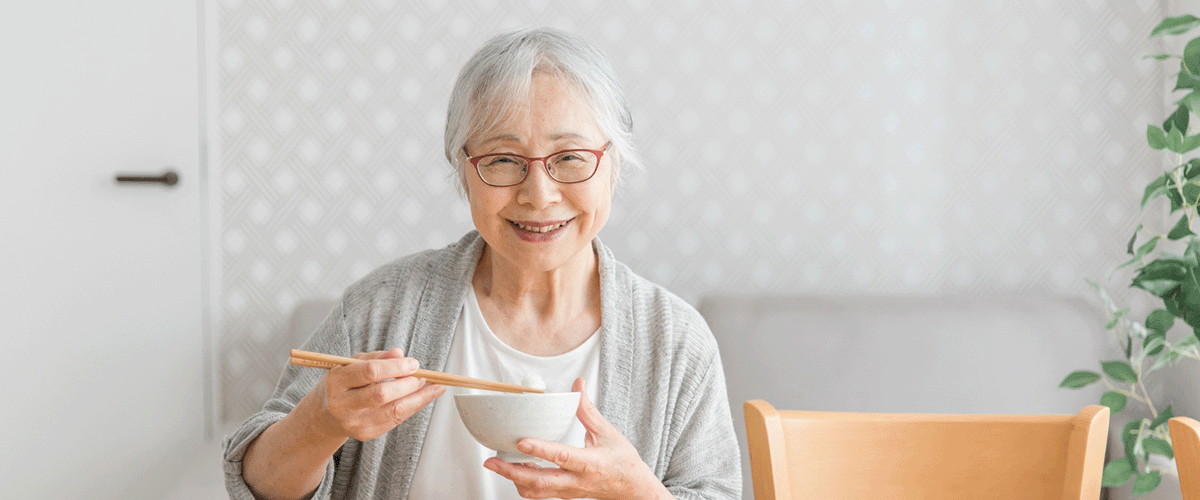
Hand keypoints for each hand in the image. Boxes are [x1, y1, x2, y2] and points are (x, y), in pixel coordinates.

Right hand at [305, 348, 445, 441]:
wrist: (325, 414)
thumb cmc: (343, 383)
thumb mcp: (352, 364)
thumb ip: (376, 357)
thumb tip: (399, 353)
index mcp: (337, 381)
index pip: (370, 372)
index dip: (396, 367)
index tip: (413, 363)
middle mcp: (342, 404)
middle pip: (382, 394)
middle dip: (408, 384)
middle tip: (423, 375)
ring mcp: (354, 422)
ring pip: (393, 411)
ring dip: (418, 398)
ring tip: (433, 388)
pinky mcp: (366, 434)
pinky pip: (395, 421)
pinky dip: (412, 407)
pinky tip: (423, 398)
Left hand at [483, 378, 672, 499]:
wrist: (631, 489)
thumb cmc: (622, 461)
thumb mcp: (608, 433)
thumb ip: (588, 410)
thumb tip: (577, 385)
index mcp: (590, 464)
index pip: (562, 457)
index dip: (540, 450)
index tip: (520, 441)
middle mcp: (576, 481)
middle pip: (539, 481)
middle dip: (511, 472)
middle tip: (491, 461)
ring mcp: (568, 491)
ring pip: (535, 491)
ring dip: (513, 478)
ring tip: (496, 463)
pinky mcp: (562, 494)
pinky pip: (538, 492)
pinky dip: (523, 482)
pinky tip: (513, 468)